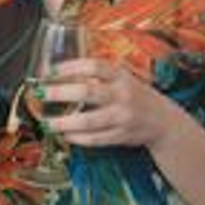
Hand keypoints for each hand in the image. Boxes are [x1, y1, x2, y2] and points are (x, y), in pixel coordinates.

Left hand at [41, 57, 178, 148]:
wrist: (165, 122)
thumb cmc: (137, 96)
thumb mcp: (124, 79)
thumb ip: (100, 76)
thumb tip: (62, 73)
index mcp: (122, 76)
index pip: (94, 65)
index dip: (71, 66)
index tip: (51, 70)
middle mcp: (123, 95)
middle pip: (87, 92)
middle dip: (60, 93)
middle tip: (39, 93)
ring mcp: (123, 117)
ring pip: (89, 121)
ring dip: (64, 122)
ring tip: (47, 123)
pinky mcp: (122, 136)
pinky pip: (95, 139)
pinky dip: (77, 138)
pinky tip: (65, 134)